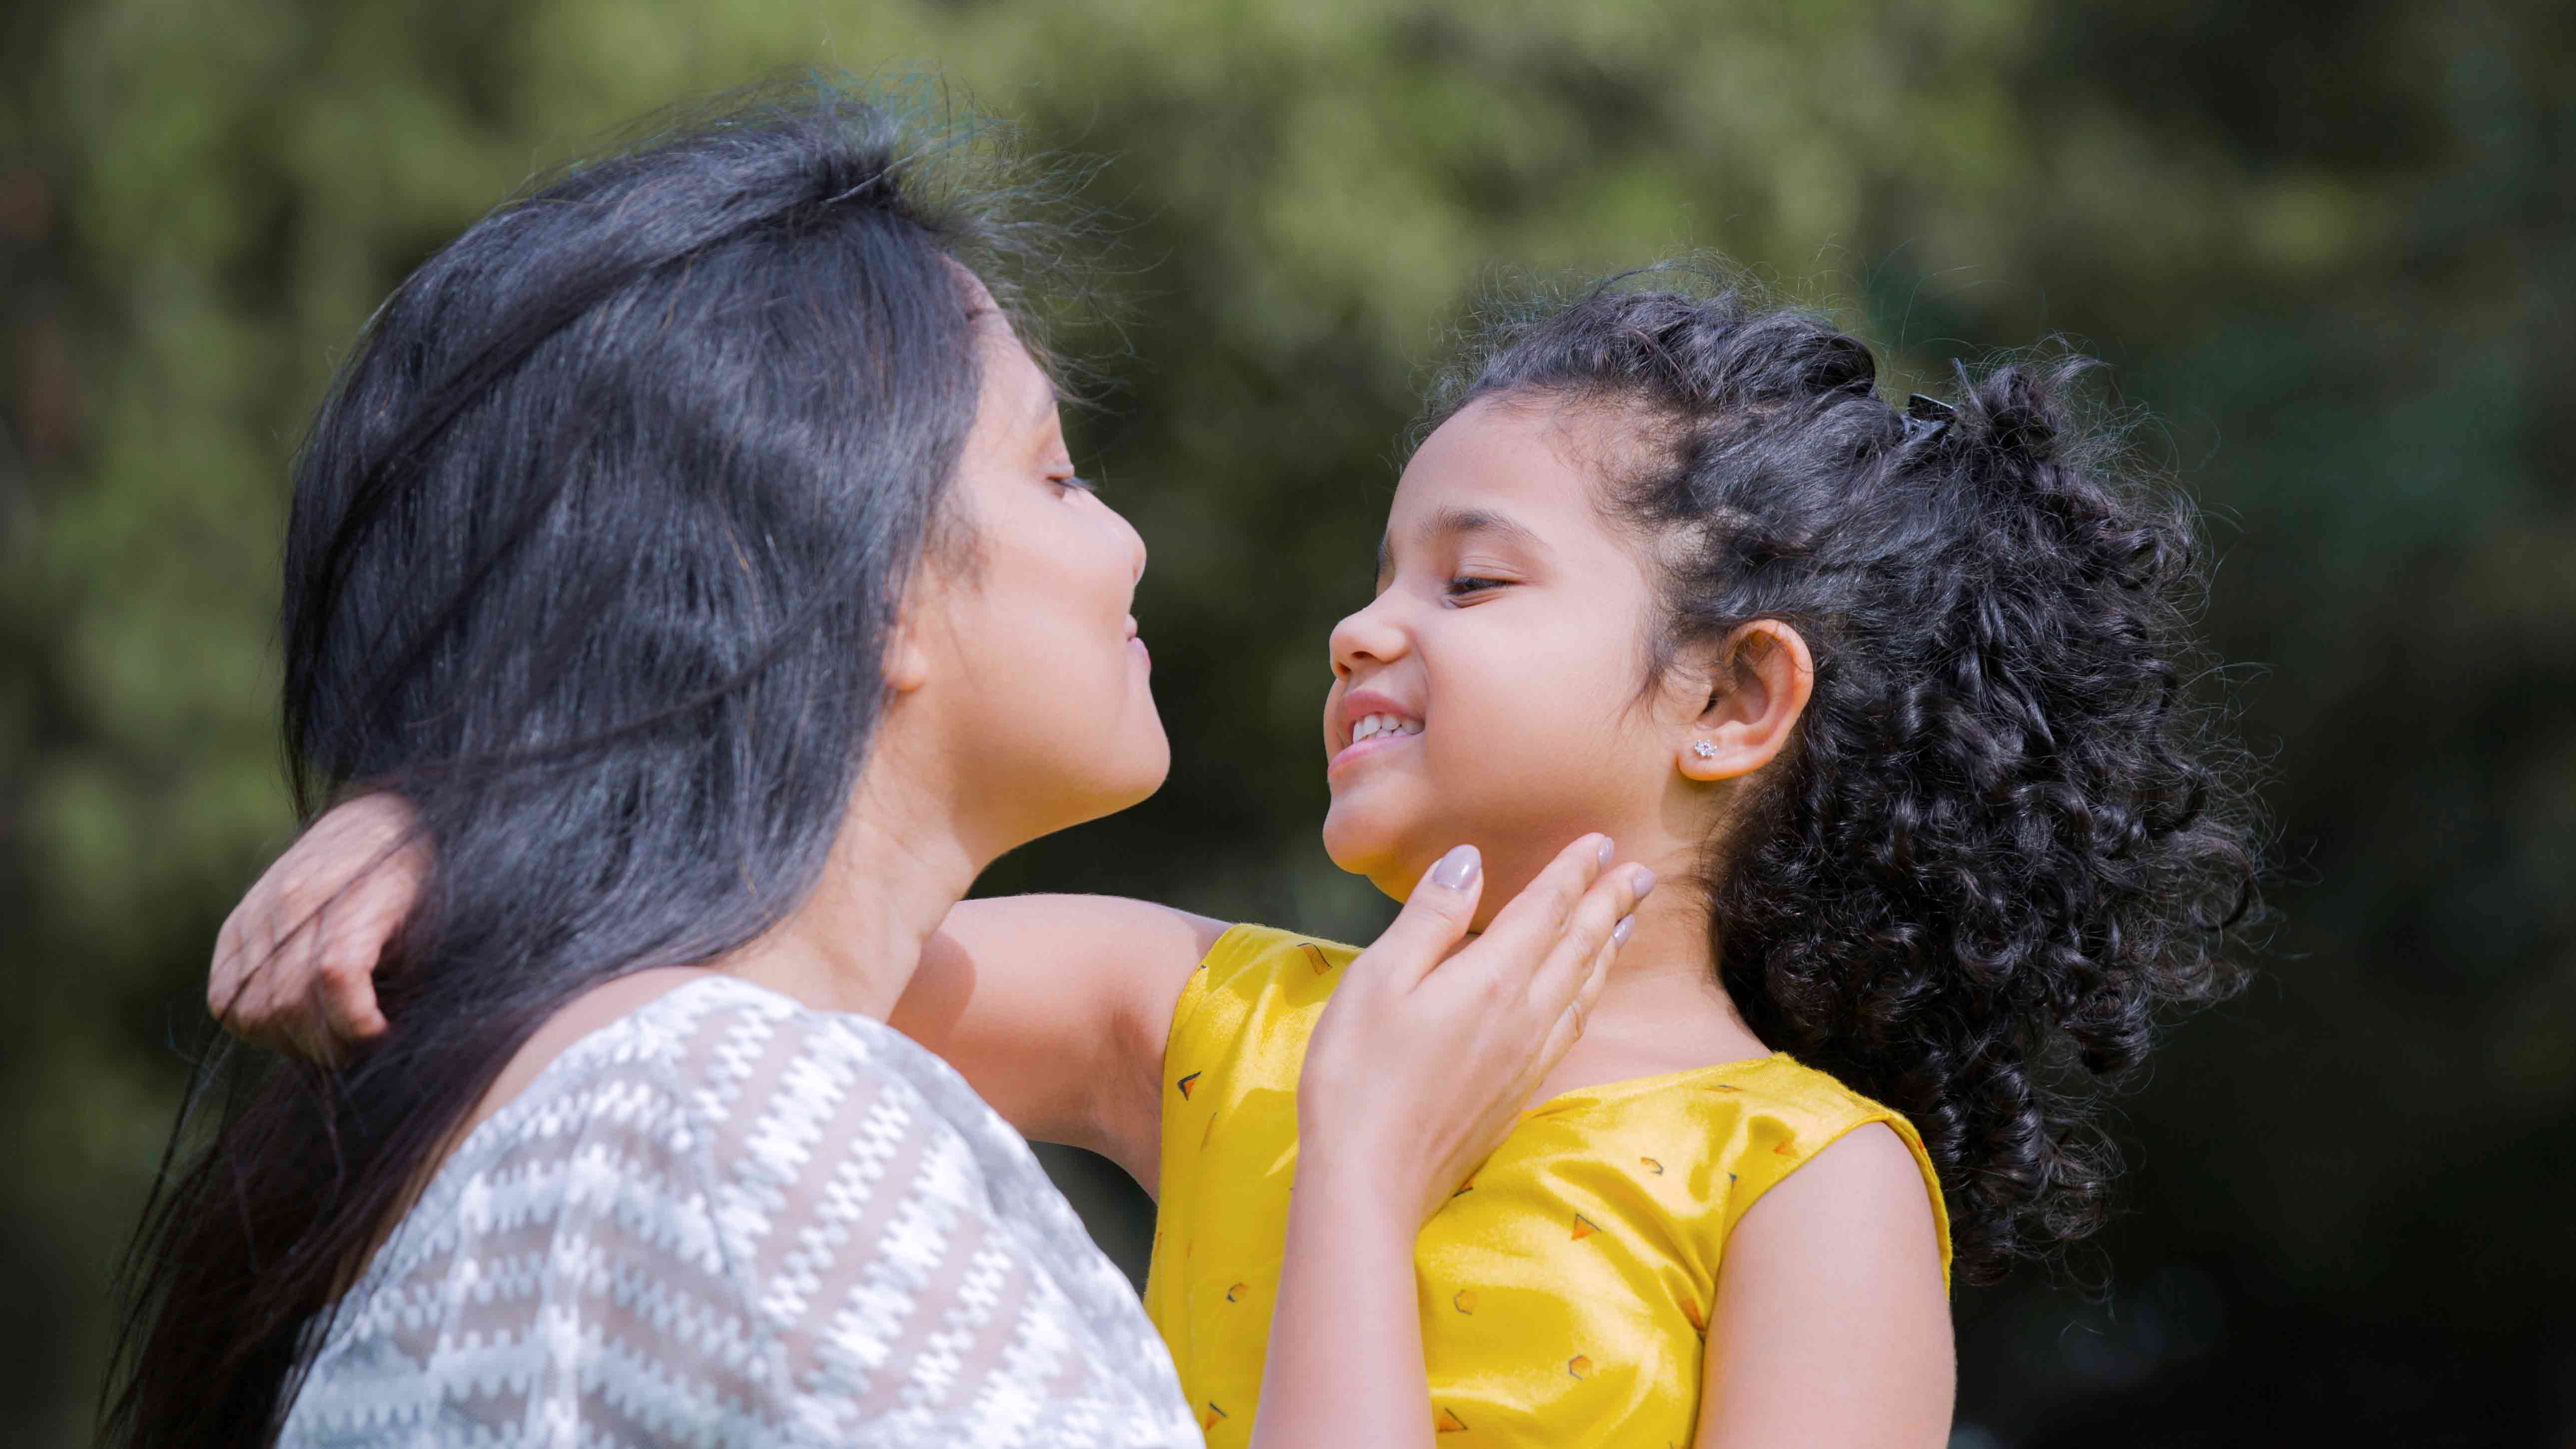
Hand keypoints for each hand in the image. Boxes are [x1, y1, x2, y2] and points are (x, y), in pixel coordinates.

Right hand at [207, 793, 424, 1057]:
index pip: (336, 974)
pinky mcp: (234, 928)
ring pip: (254, 1012)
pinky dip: (257, 1023)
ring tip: (330, 1033)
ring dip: (293, 1041)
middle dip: (329, 1044)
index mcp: (356, 893)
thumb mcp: (431, 922)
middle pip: (289, 1005)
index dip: (357, 1023)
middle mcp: (295, 901)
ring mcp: (257, 914)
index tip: (382, 1033)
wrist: (375, 822)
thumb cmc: (418, 881)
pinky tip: (293, 1019)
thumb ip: (405, 976)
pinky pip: (226, 1001)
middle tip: (359, 1045)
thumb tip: (382, 1040)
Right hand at [1296, 833, 1654, 1225]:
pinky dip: (1588, 995)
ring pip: (1583, 989)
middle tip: (1641, 874)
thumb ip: (1431, 917)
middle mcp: (1524, 1016)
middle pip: (1579, 947)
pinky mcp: (1516, 1094)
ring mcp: (1525, 1059)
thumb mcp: (1378, 980)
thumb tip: (1469, 859)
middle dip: (1610, 903)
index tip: (1601, 841)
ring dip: (1607, 948)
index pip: (1545, 909)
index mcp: (1492, 980)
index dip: (1574, 871)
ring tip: (1626, 922)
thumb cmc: (1357, 1074)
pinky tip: (1584, 996)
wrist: (1369, 1181)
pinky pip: (1571, 1027)